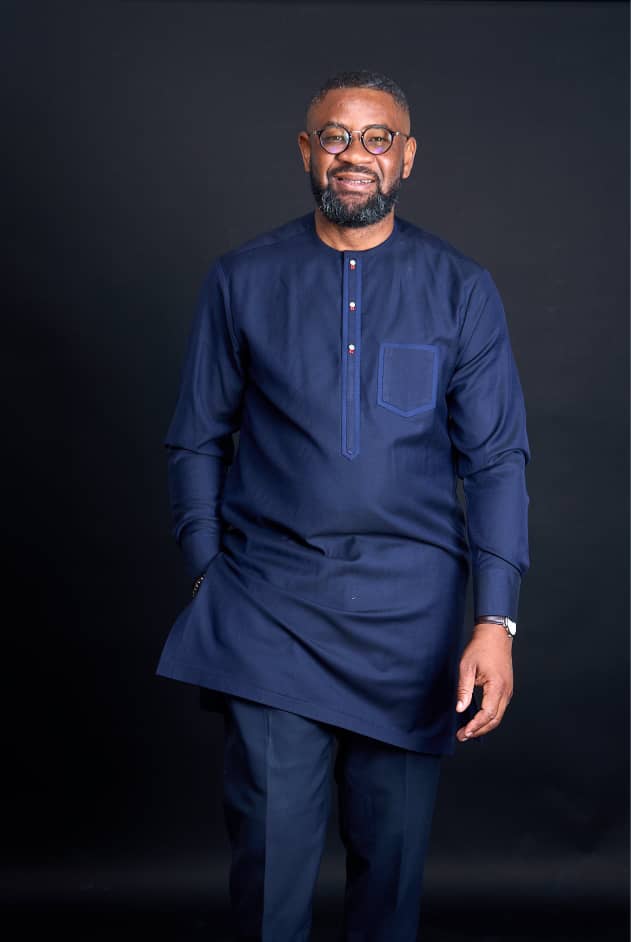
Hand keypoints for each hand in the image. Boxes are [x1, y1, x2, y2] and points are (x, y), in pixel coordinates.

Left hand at [455, 622, 513, 741]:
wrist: (495, 635)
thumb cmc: (480, 648)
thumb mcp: (466, 667)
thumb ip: (464, 689)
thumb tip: (460, 708)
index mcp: (497, 686)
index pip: (487, 714)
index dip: (475, 726)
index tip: (464, 733)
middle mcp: (506, 691)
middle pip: (495, 719)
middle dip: (479, 730)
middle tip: (463, 736)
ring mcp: (508, 690)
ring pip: (498, 716)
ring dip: (484, 725)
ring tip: (468, 730)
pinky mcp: (506, 689)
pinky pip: (499, 708)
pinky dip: (489, 717)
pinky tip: (477, 719)